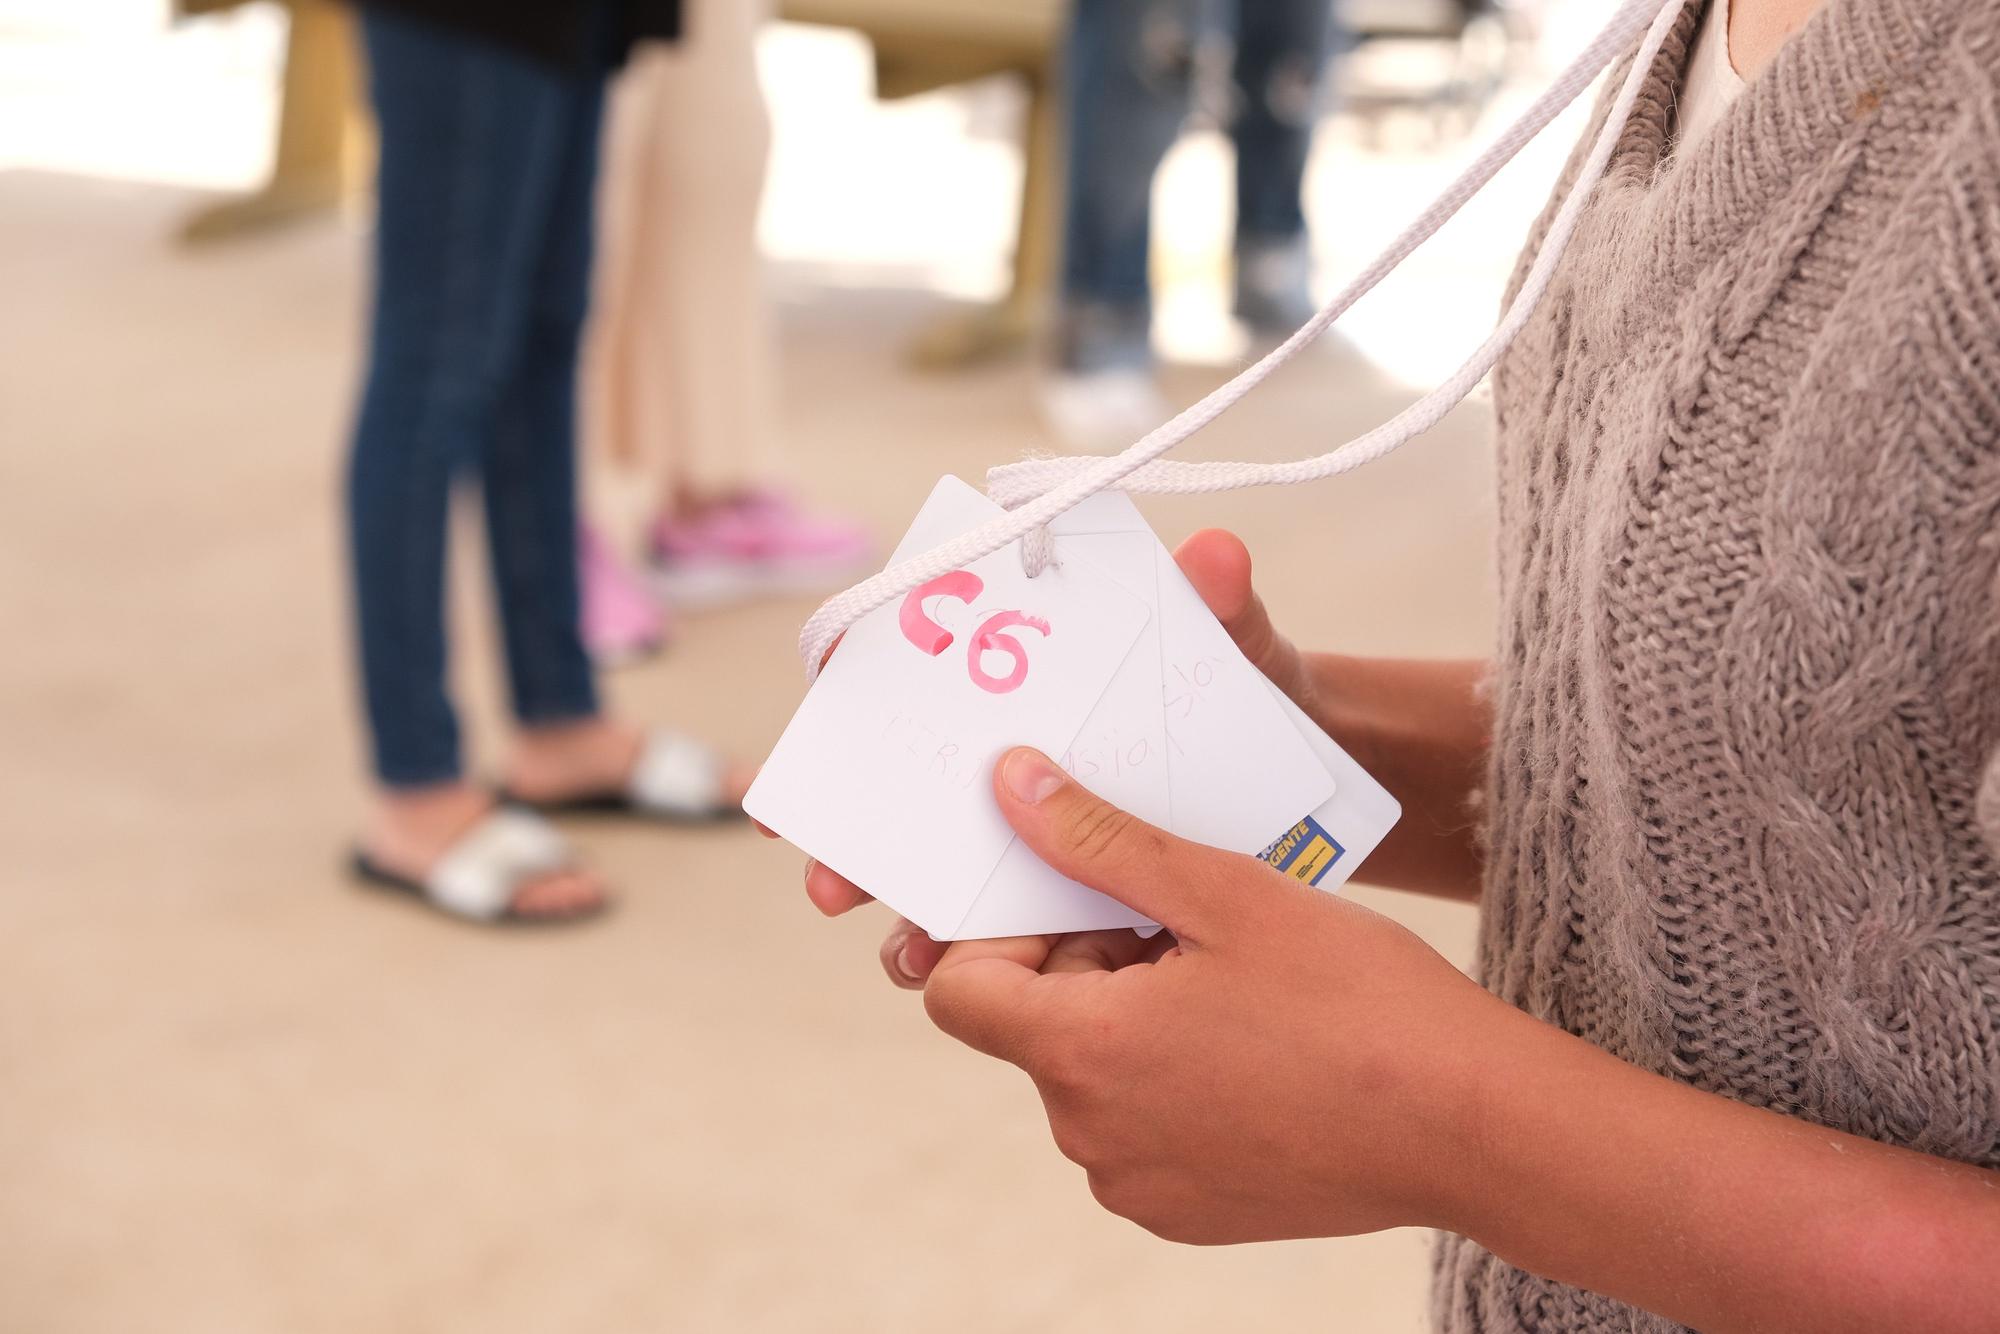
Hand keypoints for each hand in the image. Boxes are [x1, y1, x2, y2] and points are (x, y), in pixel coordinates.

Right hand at [788, 528, 1328, 986]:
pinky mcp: (1062, 888)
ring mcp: (1029, 825)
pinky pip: (1000, 924)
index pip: (918, 656)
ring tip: (910, 954)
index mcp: (1029, 666)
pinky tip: (964, 975)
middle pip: (905, 784)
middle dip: (858, 837)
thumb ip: (1226, 608)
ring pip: (941, 869)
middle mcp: (1008, 747)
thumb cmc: (1257, 692)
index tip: (831, 692)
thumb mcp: (1242, 649)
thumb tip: (1218, 554)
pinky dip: (974, 950)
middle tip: (834, 886)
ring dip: (906, 912)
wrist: (1311, 776)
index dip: (860, 667)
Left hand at [920, 745, 1511, 1244]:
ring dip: (1135, 1020)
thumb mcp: (1223, 891)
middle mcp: (1091, 1137)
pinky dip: (1174, 1080)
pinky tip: (1257, 1046)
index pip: (961, 992)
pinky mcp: (1188, 1215)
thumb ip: (1100, 840)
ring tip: (1235, 984)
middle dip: (1089, 964)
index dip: (1000, 934)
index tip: (1080, 900)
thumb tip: (1012, 786)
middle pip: (1034, 1027)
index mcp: (1083, 1054)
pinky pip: (1141, 1130)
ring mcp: (1138, 1187)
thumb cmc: (1357, 1002)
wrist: (1474, 1128)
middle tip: (1187, 924)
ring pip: (1092, 1077)